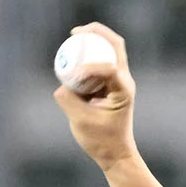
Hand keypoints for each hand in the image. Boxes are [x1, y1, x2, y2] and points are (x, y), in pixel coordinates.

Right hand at [53, 22, 137, 171]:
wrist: (116, 154)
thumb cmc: (102, 141)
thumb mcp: (81, 122)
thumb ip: (67, 100)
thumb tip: (60, 85)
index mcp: (123, 90)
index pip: (109, 67)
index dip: (90, 66)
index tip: (74, 77)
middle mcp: (125, 81)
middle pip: (114, 45)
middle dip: (95, 33)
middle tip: (75, 32)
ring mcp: (120, 81)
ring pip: (110, 49)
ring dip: (93, 40)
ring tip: (74, 38)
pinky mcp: (112, 84)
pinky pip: (101, 60)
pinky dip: (89, 54)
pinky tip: (74, 54)